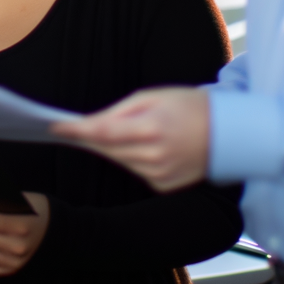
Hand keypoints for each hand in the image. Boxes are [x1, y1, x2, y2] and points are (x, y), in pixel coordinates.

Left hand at [53, 86, 209, 191]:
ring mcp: (160, 175)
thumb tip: (90, 124)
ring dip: (110, 148)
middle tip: (68, 128)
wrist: (228, 132)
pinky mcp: (164, 186)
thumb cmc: (188, 106)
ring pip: (119, 161)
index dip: (76, 131)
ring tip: (113, 132)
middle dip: (88, 138)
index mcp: (152, 129)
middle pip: (106, 149)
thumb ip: (119, 112)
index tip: (55, 128)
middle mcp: (155, 156)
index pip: (103, 133)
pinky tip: (141, 147)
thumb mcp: (153, 97)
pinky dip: (131, 159)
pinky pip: (136, 171)